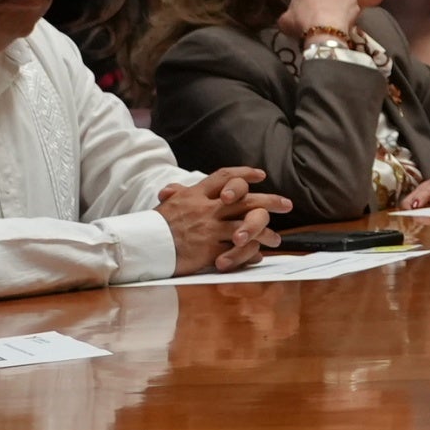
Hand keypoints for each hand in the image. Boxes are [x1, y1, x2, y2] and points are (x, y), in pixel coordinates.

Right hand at [157, 169, 286, 272]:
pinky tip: (258, 255)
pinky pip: (236, 251)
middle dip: (270, 201)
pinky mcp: (208, 251)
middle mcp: (206, 209)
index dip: (244, 174)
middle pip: (246, 201)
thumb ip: (177, 195)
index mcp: (196, 195)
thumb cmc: (153, 226)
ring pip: (246, 227)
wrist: (142, 246)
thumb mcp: (167, 205)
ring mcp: (209, 230)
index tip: (261, 175)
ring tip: (277, 239)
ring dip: (265, 233)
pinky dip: (249, 253)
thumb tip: (174, 188)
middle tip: (287, 204)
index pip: (225, 177)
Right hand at [278, 0, 362, 40]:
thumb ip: (286, 16)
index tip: (306, 16)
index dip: (305, 6)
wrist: (323, 30)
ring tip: (333, 24)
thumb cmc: (301, 24)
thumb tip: (286, 18)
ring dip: (337, 9)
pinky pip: (349, 7)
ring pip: (337, 0)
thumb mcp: (284, 21)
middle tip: (320, 20)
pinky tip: (343, 25)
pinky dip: (347, 15)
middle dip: (322, 5)